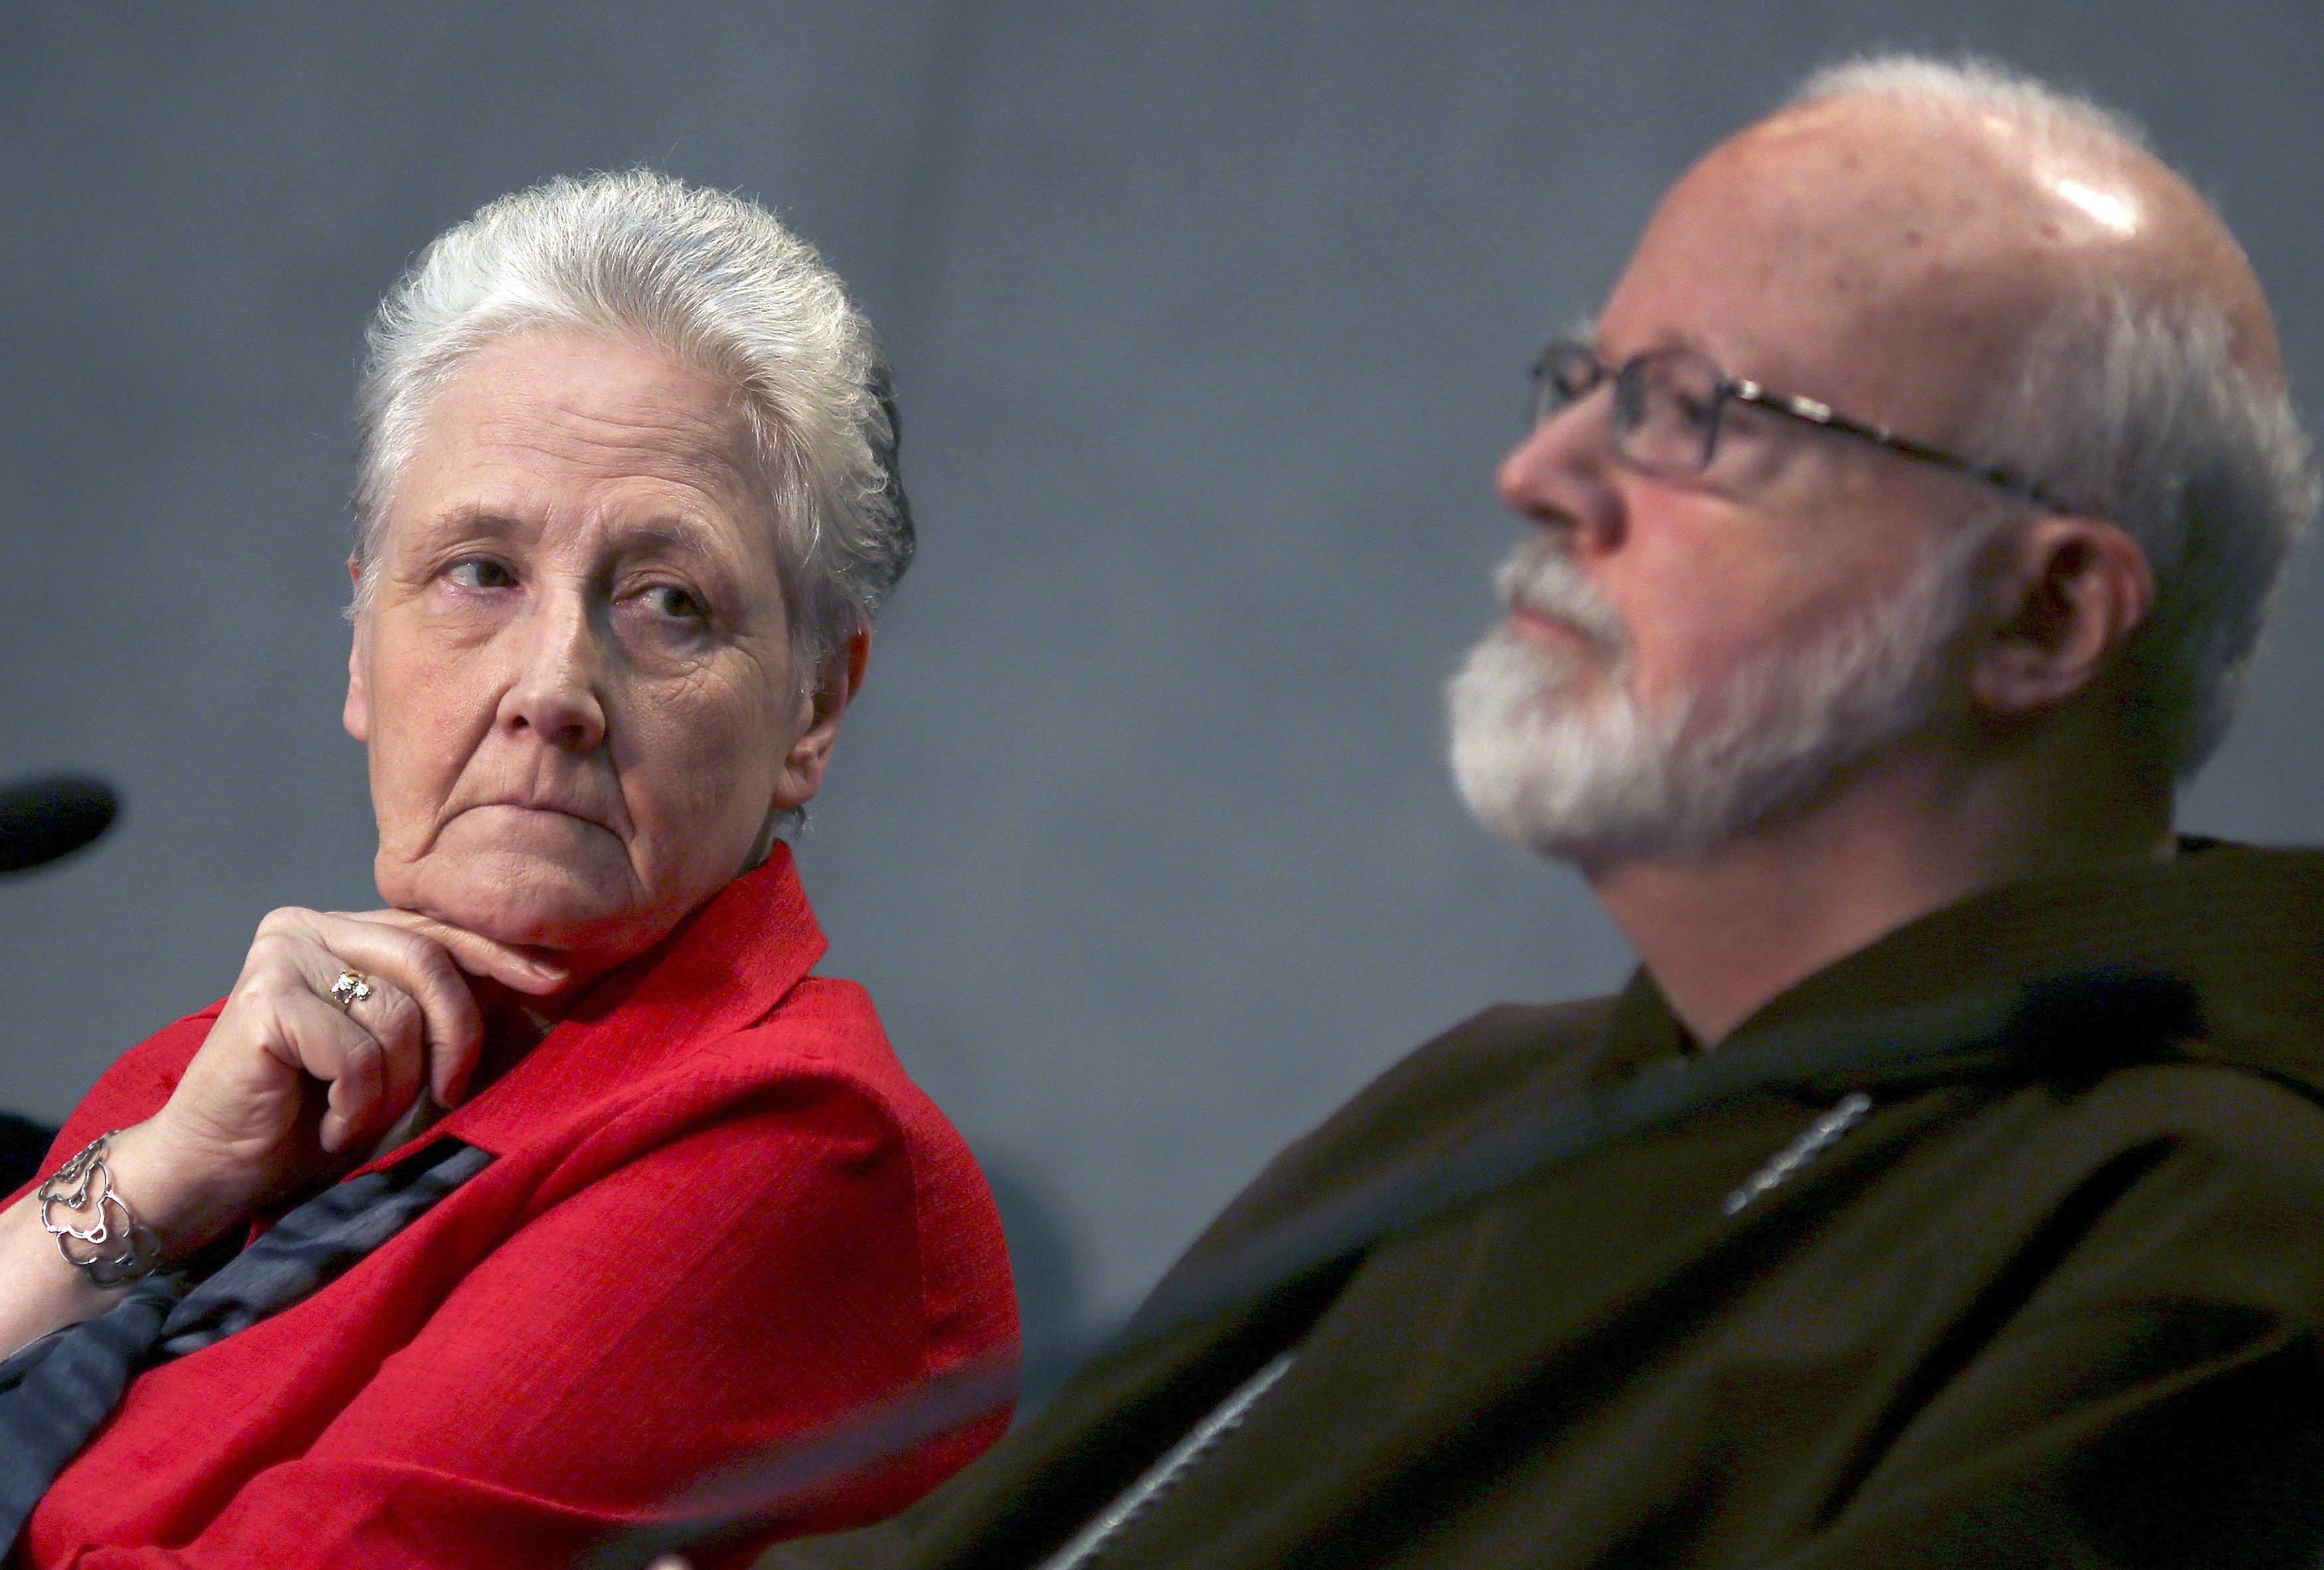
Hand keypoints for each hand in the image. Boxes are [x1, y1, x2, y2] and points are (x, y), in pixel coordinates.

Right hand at [129, 907, 566, 1253]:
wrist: (218, 1171)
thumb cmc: (315, 1116)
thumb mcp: (398, 1053)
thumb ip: (442, 1007)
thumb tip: (546, 971)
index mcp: (342, 927)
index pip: (438, 928)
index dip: (498, 954)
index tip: (555, 979)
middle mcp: (306, 925)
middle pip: (429, 962)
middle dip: (454, 1039)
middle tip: (444, 1096)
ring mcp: (280, 955)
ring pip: (398, 1016)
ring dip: (396, 1089)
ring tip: (357, 1117)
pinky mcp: (262, 999)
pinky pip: (357, 1054)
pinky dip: (356, 1105)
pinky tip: (326, 1123)